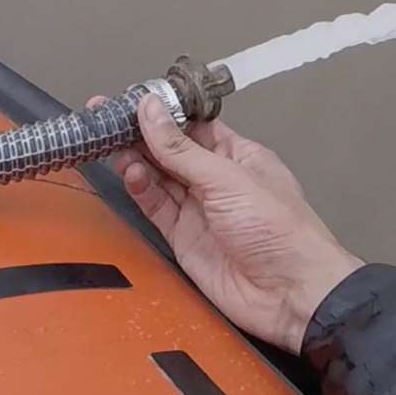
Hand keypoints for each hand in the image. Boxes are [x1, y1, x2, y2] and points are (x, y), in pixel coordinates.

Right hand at [103, 92, 363, 353]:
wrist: (290, 295)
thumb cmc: (279, 231)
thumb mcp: (227, 179)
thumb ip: (181, 149)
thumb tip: (150, 109)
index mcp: (237, 156)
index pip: (192, 126)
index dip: (162, 113)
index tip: (131, 99)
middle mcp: (217, 180)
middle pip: (170, 151)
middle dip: (139, 134)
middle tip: (105, 116)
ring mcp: (199, 210)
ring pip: (158, 178)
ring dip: (136, 160)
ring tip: (113, 145)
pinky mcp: (184, 239)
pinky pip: (157, 208)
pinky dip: (141, 190)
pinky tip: (130, 174)